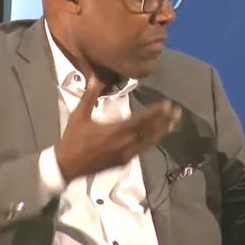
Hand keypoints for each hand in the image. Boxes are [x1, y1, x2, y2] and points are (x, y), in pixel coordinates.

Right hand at [54, 75, 180, 182]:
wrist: (68, 167)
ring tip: (173, 123)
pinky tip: (158, 136)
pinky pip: (143, 149)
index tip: (167, 104)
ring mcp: (126, 154)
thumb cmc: (73, 140)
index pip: (141, 119)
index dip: (156, 112)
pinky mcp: (124, 161)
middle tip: (177, 111)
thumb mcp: (79, 116)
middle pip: (150, 131)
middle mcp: (125, 143)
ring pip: (149, 142)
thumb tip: (96, 77)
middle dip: (164, 121)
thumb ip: (89, 96)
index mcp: (115, 131)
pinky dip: (152, 141)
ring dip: (162, 131)